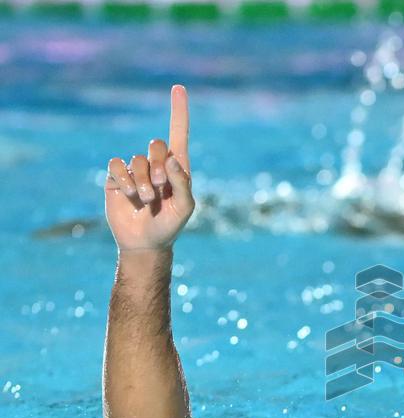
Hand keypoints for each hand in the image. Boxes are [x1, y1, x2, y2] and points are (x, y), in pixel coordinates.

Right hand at [105, 84, 194, 252]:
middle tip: (159, 188)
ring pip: (136, 160)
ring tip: (146, 200)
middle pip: (157, 145)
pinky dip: (124, 180)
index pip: (179, 133)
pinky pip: (116, 166)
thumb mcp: (185, 208)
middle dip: (158, 167)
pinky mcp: (116, 177)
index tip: (178, 87)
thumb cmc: (170, 225)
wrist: (145, 242)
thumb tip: (172, 159)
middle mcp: (156, 164)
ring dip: (142, 182)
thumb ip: (183, 183)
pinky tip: (128, 196)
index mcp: (178, 167)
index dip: (179, 111)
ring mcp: (135, 169)